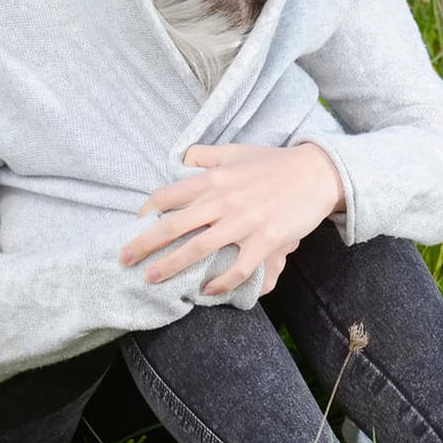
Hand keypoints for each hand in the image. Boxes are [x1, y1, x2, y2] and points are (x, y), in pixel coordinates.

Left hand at [117, 142, 346, 296]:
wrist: (318, 173)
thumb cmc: (274, 163)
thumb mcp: (235, 151)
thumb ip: (206, 156)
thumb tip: (182, 158)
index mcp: (213, 179)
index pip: (168, 195)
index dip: (147, 211)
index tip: (135, 224)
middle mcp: (223, 201)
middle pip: (173, 225)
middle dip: (144, 244)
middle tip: (124, 259)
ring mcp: (244, 223)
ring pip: (198, 249)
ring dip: (171, 266)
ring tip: (150, 279)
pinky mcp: (265, 241)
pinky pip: (237, 268)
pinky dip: (220, 282)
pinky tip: (206, 291)